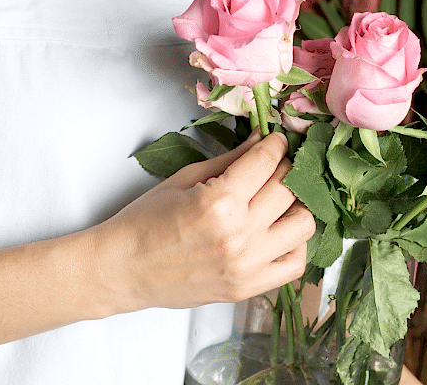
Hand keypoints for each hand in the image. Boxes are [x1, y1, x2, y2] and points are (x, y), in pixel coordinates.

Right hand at [94, 130, 314, 311]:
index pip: (267, 161)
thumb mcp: (184, 179)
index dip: (275, 143)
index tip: (275, 140)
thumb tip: (260, 138)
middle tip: (272, 165)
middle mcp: (239, 234)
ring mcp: (246, 264)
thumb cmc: (144, 222)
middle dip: (285, 168)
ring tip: (279, 199)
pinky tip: (278, 232)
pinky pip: (295, 265)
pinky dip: (295, 245)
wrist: (123, 268)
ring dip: (297, 205)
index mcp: (219, 201)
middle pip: (288, 188)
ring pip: (303, 224)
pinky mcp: (247, 288)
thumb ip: (229, 159)